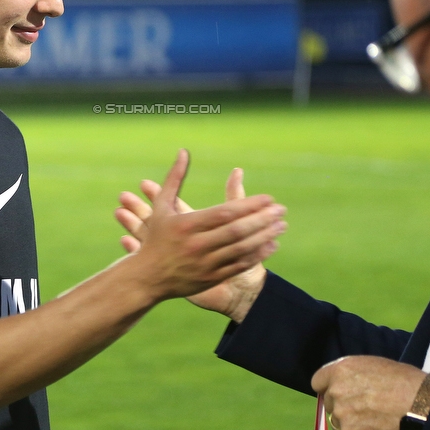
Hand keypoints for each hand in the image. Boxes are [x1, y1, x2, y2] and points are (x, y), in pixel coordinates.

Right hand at [116, 166, 271, 321]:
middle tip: (282, 210)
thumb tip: (184, 151)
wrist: (148, 278)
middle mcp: (197, 245)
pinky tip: (272, 244)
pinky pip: (240, 265)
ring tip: (282, 225)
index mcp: (186, 225)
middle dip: (262, 219)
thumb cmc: (157, 237)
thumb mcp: (161, 206)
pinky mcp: (212, 278)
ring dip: (265, 236)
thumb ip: (174, 178)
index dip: (249, 205)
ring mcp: (205, 263)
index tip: (268, 198)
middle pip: (237, 231)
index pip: (224, 213)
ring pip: (241, 249)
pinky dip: (258, 255)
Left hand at [311, 356, 427, 429]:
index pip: (317, 381)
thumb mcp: (372, 365)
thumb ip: (352, 374)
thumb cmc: (403, 380)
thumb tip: (344, 384)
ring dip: (350, 422)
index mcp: (340, 369)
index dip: (328, 387)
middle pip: (329, 402)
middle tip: (363, 407)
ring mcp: (342, 414)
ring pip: (338, 421)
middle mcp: (336, 390)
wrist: (419, 403)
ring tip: (371, 419)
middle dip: (342, 405)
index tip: (339, 392)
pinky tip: (373, 429)